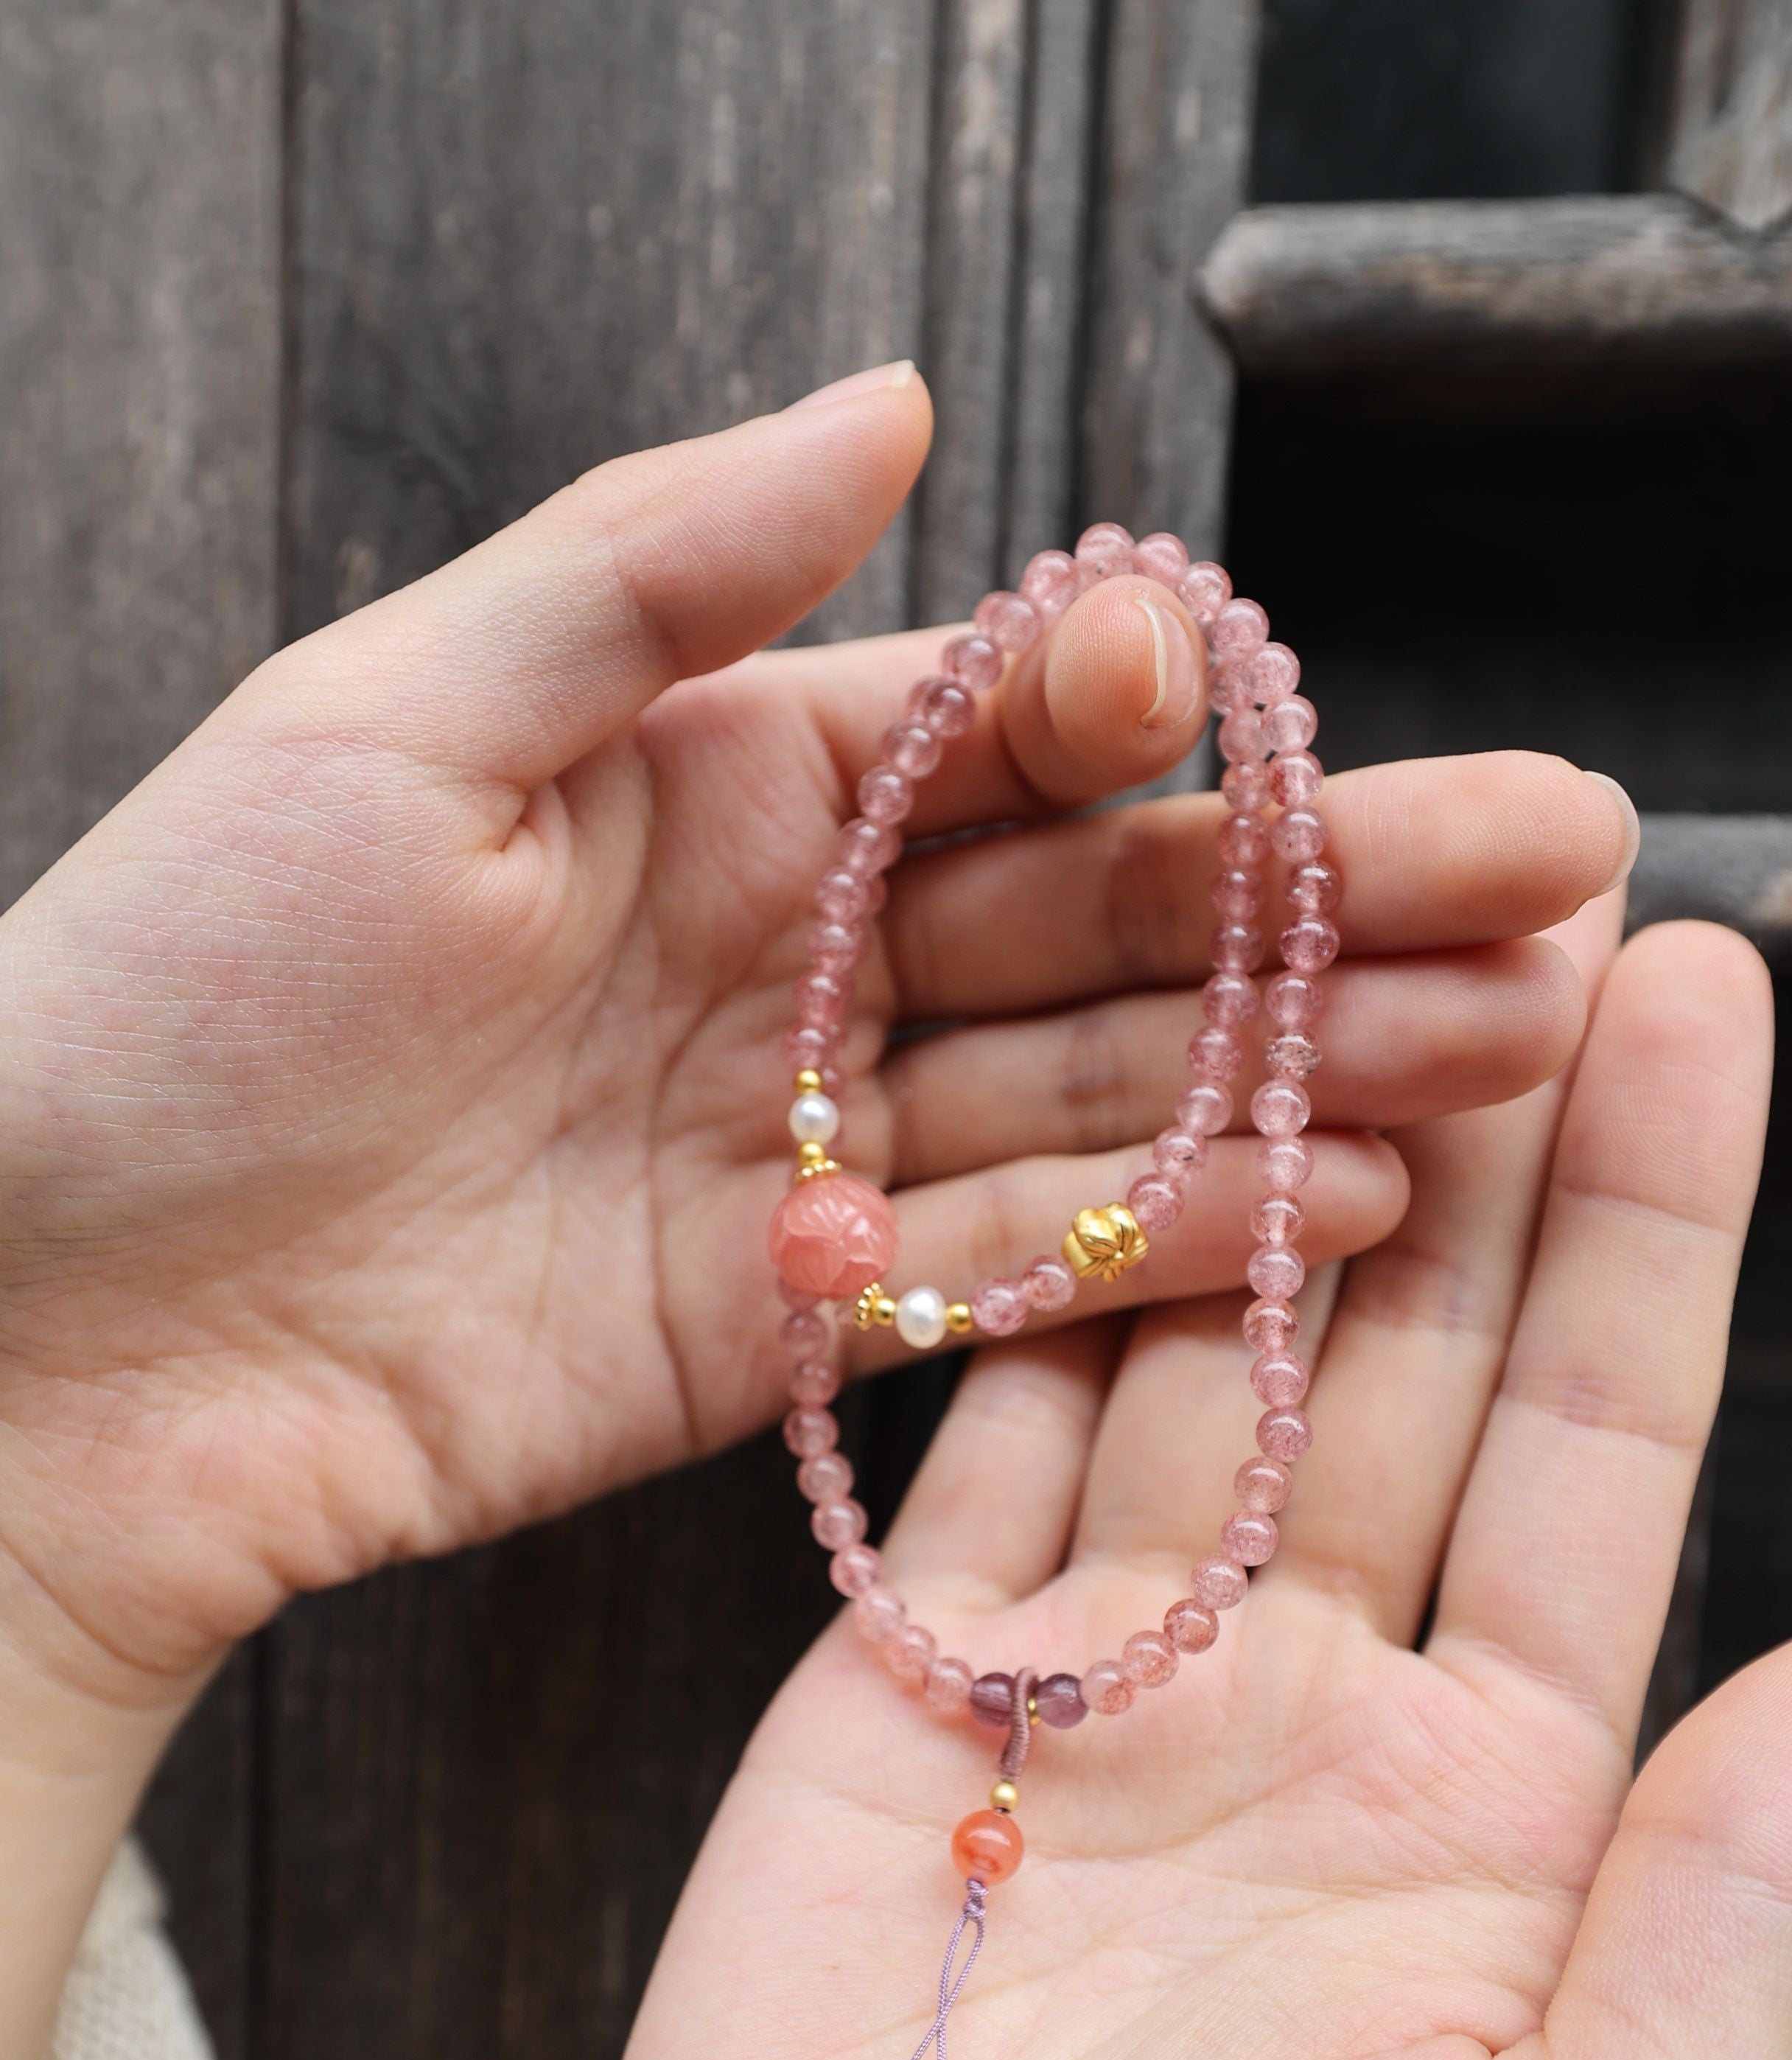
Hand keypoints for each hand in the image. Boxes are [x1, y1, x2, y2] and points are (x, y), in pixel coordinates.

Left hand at [0, 364, 1621, 1720]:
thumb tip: (890, 403)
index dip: (1141, 719)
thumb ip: (653, 575)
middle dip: (1323, 890)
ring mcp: (801, 1144)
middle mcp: (783, 953)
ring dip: (1308, 1063)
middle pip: (1098, 914)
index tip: (1249, 717)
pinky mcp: (785, 1325)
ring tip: (1517, 1040)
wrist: (45, 1321)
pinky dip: (1176, 1241)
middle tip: (1552, 867)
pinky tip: (1353, 1200)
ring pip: (1100, 1093)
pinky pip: (1013, 1272)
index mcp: (702, 778)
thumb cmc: (171, 989)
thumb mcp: (384, 721)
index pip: (991, 727)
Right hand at [448, 904, 1777, 2059]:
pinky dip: (1024, 1295)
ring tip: (1301, 942)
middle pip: (1394, 1367)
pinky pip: (969, 1457)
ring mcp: (1082, 1709)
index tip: (1699, 1002)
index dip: (1653, 1232)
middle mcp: (1297, 1738)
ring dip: (1244, 1165)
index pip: (1600, 1466)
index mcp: (1496, 1838)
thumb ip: (1744, 1891)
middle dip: (1459, 1133)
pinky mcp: (885, 1712)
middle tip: (1502, 896)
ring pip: (1181, 1372)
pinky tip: (1082, 1135)